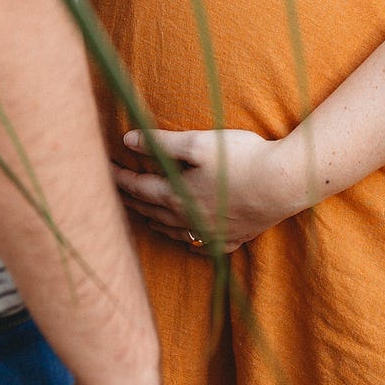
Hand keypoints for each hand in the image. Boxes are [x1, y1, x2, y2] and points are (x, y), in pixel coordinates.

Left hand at [115, 127, 300, 250]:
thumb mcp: (197, 143)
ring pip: (172, 230)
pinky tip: (187, 238)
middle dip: (130, 199)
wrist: (282, 184)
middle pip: (151, 210)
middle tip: (113, 193)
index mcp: (176, 195)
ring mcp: (210, 232)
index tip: (102, 170)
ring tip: (142, 213)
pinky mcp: (232, 238)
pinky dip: (187, 239)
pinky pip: (201, 244)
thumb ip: (161, 142)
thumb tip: (127, 140)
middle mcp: (188, 219)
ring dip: (153, 220)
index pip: (138, 187)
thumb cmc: (240, 158)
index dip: (118, 178)